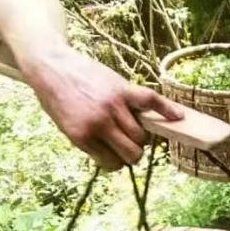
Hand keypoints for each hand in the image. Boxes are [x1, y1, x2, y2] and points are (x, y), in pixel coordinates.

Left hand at [20, 45, 183, 170]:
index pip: (112, 164)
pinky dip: (167, 110)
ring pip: (142, 135)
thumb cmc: (57, 99)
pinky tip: (178, 117)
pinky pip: (151, 101)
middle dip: (133, 154)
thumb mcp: (67, 128)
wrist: (50, 66)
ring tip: (135, 130)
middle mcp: (100, 123)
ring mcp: (113, 105)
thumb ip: (91, 142)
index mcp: (83, 137)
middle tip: (128, 147)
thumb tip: (118, 155)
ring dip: (142, 137)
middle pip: (132, 152)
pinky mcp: (123, 89)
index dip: (115, 162)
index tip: (114, 155)